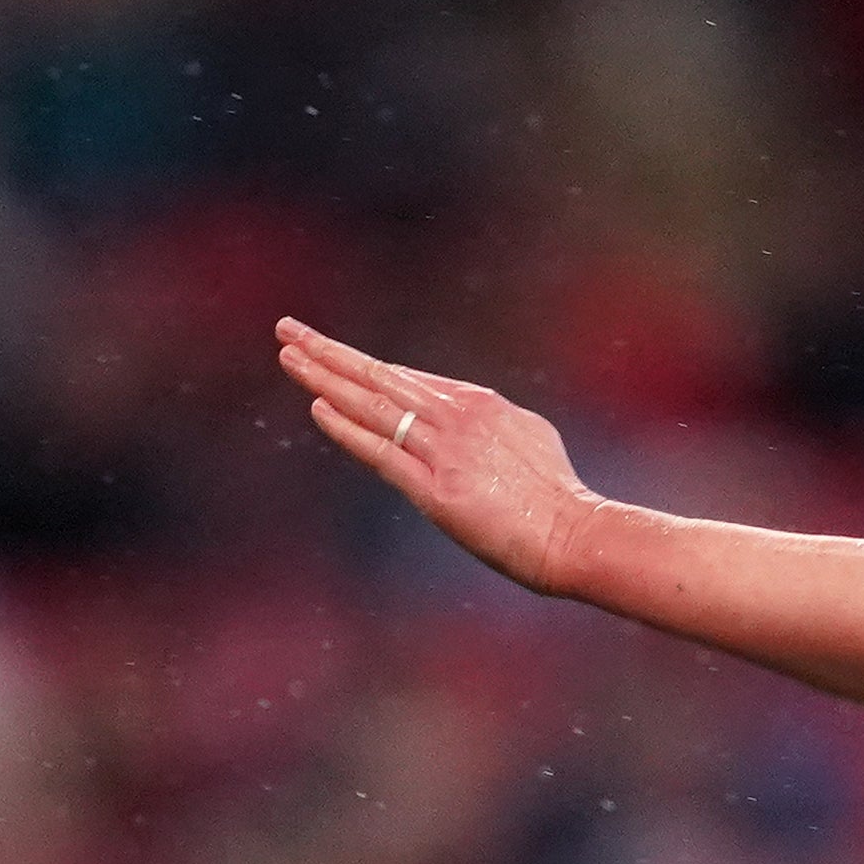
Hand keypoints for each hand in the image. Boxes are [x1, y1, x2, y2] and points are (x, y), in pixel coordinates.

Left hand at [274, 319, 608, 596]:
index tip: (334, 358)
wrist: (575, 533)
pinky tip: (318, 408)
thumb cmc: (559, 500)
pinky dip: (347, 429)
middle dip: (330, 352)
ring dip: (325, 379)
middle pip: (380, 377)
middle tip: (289, 330)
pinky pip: (381, 451)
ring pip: (372, 405)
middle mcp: (457, 416)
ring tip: (288, 356)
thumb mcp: (530, 441)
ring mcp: (443, 450)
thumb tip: (476, 423)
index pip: (409, 381)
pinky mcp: (435, 488)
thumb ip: (493, 428)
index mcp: (480, 404)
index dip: (367, 370)